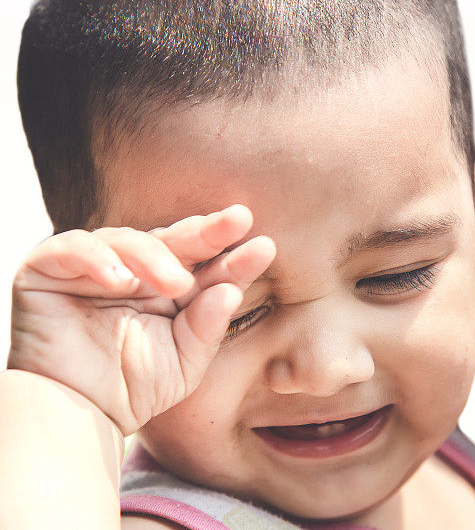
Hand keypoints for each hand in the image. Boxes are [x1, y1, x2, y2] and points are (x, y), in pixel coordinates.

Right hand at [7, 204, 275, 435]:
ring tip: (176, 284)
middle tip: (239, 219)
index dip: (233, 257)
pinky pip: (71, 248)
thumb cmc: (133, 389)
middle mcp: (134, 271)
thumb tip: (231, 291)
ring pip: (127, 239)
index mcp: (168, 289)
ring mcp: (93, 267)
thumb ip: (208, 327)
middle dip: (207, 231)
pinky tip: (119, 279)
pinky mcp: (48, 269)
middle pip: (173, 240)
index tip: (265, 247)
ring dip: (155, 256)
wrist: (78, 417)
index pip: (205, 266)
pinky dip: (96, 258)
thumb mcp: (185, 361)